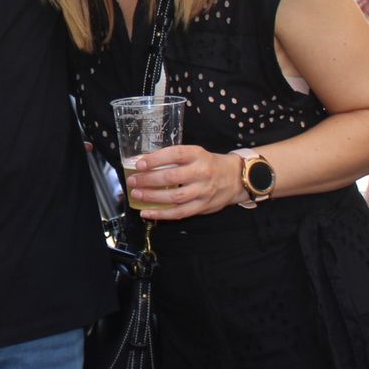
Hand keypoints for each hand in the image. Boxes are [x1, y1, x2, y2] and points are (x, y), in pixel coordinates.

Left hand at [127, 145, 245, 219]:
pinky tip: (146, 213)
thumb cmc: (208, 164)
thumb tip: (143, 163)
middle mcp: (201, 173)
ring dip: (152, 197)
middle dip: (149, 180)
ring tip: (136, 195)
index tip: (139, 164)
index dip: (156, 159)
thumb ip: (174, 158)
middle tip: (133, 181)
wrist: (235, 178)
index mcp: (198, 155)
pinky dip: (161, 214)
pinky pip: (180, 213)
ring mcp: (203, 191)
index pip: (175, 155)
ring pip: (175, 197)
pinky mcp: (202, 207)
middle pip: (172, 177)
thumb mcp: (195, 154)